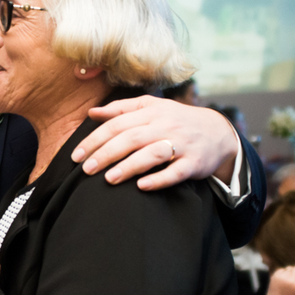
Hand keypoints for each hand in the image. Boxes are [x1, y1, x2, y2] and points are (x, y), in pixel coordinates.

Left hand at [71, 96, 237, 190]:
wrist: (218, 132)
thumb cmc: (176, 120)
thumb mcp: (152, 108)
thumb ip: (121, 109)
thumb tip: (92, 113)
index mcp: (152, 111)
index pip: (118, 124)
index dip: (95, 139)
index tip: (77, 155)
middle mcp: (166, 125)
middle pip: (131, 138)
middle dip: (106, 153)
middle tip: (86, 169)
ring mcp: (182, 144)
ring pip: (152, 154)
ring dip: (129, 166)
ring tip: (108, 179)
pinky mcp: (194, 163)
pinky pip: (176, 172)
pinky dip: (159, 179)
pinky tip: (142, 186)